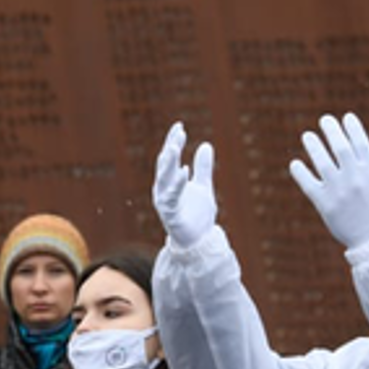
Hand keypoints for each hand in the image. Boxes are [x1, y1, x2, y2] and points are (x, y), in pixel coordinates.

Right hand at [151, 121, 217, 248]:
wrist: (200, 242)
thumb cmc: (198, 216)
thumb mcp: (204, 187)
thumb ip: (203, 168)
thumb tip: (206, 145)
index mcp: (168, 183)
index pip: (168, 158)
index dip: (172, 141)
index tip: (180, 126)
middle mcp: (163, 191)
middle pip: (164, 165)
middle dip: (170, 148)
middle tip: (179, 132)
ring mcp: (165, 203)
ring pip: (163, 179)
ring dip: (169, 162)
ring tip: (176, 146)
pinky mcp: (171, 216)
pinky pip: (171, 198)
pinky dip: (177, 184)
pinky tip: (185, 171)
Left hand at [289, 113, 368, 248]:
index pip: (361, 144)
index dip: (353, 128)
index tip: (345, 117)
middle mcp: (356, 180)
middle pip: (341, 149)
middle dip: (332, 131)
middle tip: (324, 119)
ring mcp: (339, 192)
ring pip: (323, 163)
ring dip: (314, 146)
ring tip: (307, 135)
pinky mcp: (325, 204)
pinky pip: (309, 185)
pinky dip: (301, 173)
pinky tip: (295, 163)